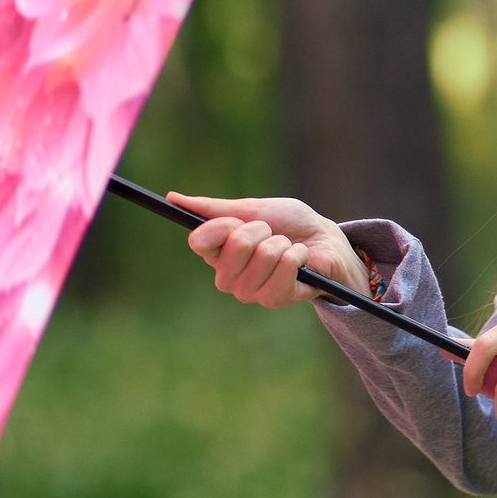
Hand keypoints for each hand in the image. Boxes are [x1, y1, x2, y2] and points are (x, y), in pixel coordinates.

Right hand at [168, 192, 368, 308]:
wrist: (324, 240)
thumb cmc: (286, 223)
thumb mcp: (250, 208)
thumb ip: (213, 208)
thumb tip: (172, 198)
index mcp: (216, 253)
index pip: (199, 240)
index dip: (222, 225)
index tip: (239, 219)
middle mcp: (227, 276)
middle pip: (235, 245)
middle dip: (260, 230)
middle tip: (271, 232)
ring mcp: (250, 291)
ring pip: (264, 255)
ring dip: (282, 243)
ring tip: (287, 246)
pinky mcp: (274, 299)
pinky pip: (284, 268)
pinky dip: (297, 255)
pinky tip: (300, 260)